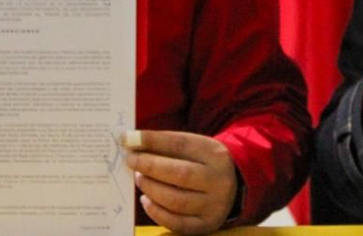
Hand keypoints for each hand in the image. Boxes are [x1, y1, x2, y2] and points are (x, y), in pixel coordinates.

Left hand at [122, 130, 237, 234]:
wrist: (233, 186)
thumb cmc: (203, 163)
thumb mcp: (194, 147)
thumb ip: (166, 145)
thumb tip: (131, 142)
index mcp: (215, 154)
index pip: (181, 144)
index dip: (152, 141)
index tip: (128, 138)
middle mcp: (219, 180)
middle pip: (180, 173)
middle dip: (149, 166)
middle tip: (131, 160)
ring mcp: (214, 205)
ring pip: (176, 200)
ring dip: (151, 188)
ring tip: (139, 178)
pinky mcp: (206, 224)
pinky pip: (177, 223)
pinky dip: (156, 212)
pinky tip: (146, 200)